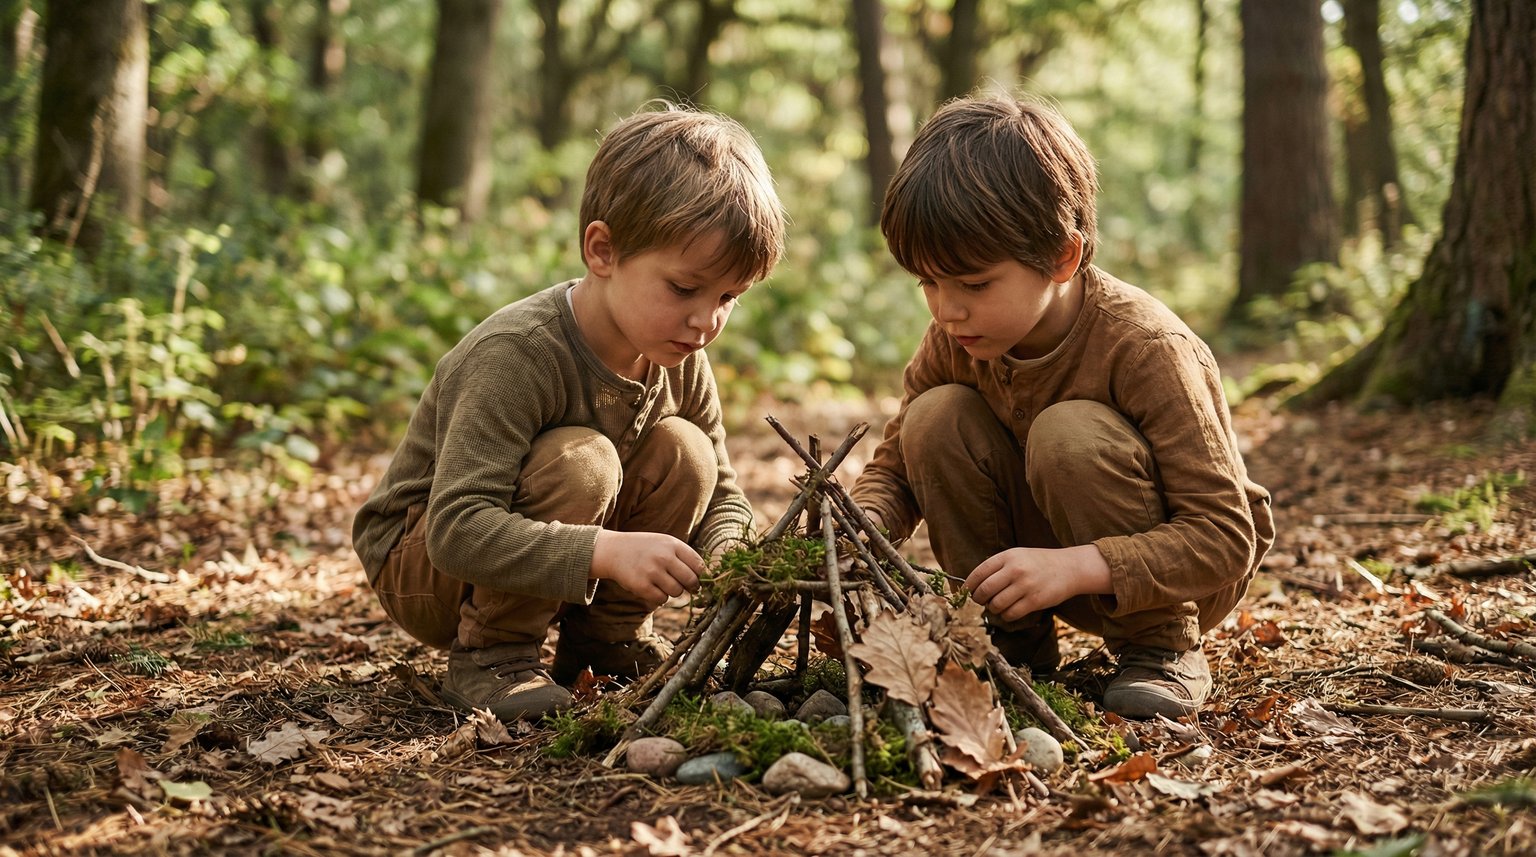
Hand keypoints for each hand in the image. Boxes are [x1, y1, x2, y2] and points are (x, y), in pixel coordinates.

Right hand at [591, 530, 703, 608]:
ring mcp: (652, 572)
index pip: (698, 565)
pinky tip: (652, 588)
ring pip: (677, 592)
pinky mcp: (641, 586)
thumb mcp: (664, 543)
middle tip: (686, 587)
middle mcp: (664, 557)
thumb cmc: (645, 549)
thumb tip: (704, 578)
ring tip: (663, 583)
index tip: (696, 579)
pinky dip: (659, 597)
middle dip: (691, 587)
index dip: (700, 575)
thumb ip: (683, 557)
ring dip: (673, 591)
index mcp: (672, 544)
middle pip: (691, 581)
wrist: (613, 551)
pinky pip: (661, 599)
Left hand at [963, 544, 1111, 622]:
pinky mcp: (1035, 601)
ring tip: (997, 606)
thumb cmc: (1039, 563)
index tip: (965, 593)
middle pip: (984, 591)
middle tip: (980, 602)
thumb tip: (974, 586)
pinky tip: (1009, 611)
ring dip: (993, 609)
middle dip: (978, 600)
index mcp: (1008, 556)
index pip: (979, 573)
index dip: (968, 586)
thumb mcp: (1017, 556)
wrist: (1069, 568)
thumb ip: (998, 567)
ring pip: (996, 605)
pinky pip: (1011, 614)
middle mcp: (1015, 570)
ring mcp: (1025, 586)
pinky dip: (1006, 615)